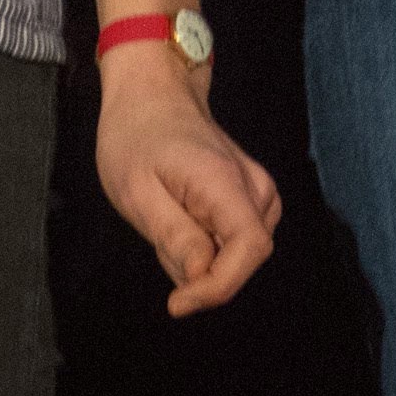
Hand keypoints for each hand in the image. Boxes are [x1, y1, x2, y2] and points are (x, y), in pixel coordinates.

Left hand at [93, 45, 282, 316]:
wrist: (153, 92)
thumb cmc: (136, 137)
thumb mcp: (137, 193)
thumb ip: (174, 237)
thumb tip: (201, 279)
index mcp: (225, 182)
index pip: (250, 250)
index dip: (218, 287)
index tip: (177, 303)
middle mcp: (254, 186)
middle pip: (243, 256)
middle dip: (199, 268)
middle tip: (156, 235)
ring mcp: (258, 188)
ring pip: (237, 250)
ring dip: (200, 254)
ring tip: (164, 219)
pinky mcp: (253, 193)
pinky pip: (235, 237)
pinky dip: (206, 242)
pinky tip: (180, 216)